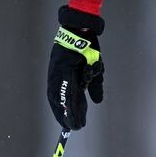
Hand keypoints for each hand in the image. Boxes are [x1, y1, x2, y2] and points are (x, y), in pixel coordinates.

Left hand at [48, 5, 103, 130]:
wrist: (82, 29)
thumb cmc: (86, 46)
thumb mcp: (93, 68)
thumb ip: (94, 85)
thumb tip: (98, 100)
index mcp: (62, 74)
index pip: (62, 96)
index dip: (65, 109)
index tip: (70, 121)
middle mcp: (57, 75)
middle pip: (58, 99)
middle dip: (64, 114)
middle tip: (70, 127)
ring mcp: (58, 72)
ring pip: (61, 97)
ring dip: (67, 112)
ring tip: (72, 124)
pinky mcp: (62, 69)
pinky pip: (65, 89)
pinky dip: (68, 102)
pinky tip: (71, 111)